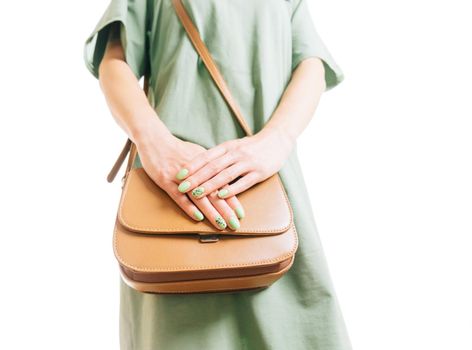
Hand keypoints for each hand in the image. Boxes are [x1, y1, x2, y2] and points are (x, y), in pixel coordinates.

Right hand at [135, 127, 244, 229]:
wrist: (154, 139)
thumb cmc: (177, 148)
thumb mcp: (197, 154)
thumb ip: (210, 166)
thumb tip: (222, 177)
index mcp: (206, 165)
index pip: (223, 185)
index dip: (233, 200)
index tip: (241, 214)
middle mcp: (197, 171)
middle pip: (214, 193)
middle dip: (226, 211)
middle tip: (235, 225)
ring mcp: (181, 177)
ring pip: (199, 197)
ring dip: (211, 212)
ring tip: (221, 225)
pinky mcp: (165, 180)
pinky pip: (179, 196)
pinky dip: (189, 207)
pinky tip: (198, 218)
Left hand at [174, 127, 294, 199]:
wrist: (278, 140)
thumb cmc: (252, 146)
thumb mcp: (234, 147)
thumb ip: (219, 156)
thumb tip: (199, 167)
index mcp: (227, 147)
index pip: (206, 156)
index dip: (192, 166)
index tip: (179, 174)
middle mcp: (235, 154)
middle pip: (212, 167)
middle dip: (196, 178)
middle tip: (181, 187)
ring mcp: (247, 163)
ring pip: (225, 175)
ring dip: (209, 185)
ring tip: (196, 194)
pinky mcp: (259, 172)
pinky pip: (243, 182)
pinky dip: (231, 189)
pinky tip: (222, 196)